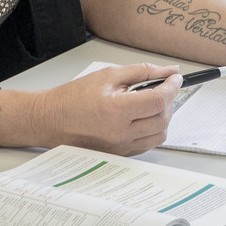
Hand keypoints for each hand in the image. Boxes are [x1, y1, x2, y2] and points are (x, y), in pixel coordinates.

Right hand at [29, 63, 181, 153]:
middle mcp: (120, 133)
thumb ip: (142, 71)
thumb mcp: (108, 75)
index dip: (172, 87)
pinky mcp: (119, 154)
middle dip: (170, 100)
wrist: (50, 120)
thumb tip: (168, 71)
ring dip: (163, 117)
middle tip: (164, 87)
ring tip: (152, 103)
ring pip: (159, 134)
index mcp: (117, 111)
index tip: (175, 78)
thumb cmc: (73, 97)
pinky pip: (147, 143)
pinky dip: (152, 129)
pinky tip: (143, 117)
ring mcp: (120, 147)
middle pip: (163, 118)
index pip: (158, 100)